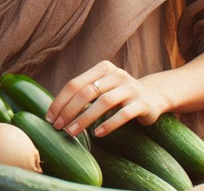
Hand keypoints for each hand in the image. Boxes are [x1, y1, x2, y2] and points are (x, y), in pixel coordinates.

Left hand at [47, 60, 170, 138]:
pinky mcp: (142, 104)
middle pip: (87, 92)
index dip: (60, 101)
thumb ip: (84, 93)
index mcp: (103, 68)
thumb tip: (54, 112)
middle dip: (69, 111)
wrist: (154, 96)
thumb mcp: (102, 88)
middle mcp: (117, 75)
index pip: (75, 83)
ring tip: (72, 133)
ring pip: (104, 102)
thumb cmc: (119, 95)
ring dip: (84, 119)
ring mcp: (131, 88)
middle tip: (58, 127)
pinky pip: (123, 115)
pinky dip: (108, 125)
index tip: (49, 117)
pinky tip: (97, 134)